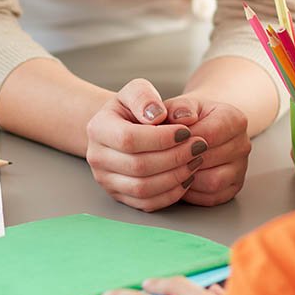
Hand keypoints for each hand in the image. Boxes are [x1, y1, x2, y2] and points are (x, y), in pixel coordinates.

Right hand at [85, 79, 207, 211]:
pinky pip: (147, 203)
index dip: (161, 138)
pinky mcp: (119, 196)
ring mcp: (106, 180)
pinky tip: (186, 177)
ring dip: (175, 177)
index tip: (187, 131)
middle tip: (198, 147)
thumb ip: (144, 97)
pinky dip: (171, 194)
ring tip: (195, 161)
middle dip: (174, 157)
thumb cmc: (133, 109)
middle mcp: (96, 157)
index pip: (129, 139)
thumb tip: (156, 116)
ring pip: (143, 188)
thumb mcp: (136, 91)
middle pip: (138, 166)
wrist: (122, 128)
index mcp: (98, 129)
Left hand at [161, 95, 249, 206]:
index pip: (210, 135)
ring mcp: (241, 167)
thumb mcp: (180, 105)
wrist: (200, 127)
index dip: (184, 140)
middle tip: (164, 157)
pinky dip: (193, 192)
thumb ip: (178, 108)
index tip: (166, 141)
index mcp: (235, 119)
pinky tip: (181, 179)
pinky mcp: (234, 186)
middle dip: (183, 160)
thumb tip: (181, 117)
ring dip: (188, 178)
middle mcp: (243, 144)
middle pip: (210, 160)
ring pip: (213, 182)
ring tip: (172, 168)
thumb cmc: (188, 118)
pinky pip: (212, 197)